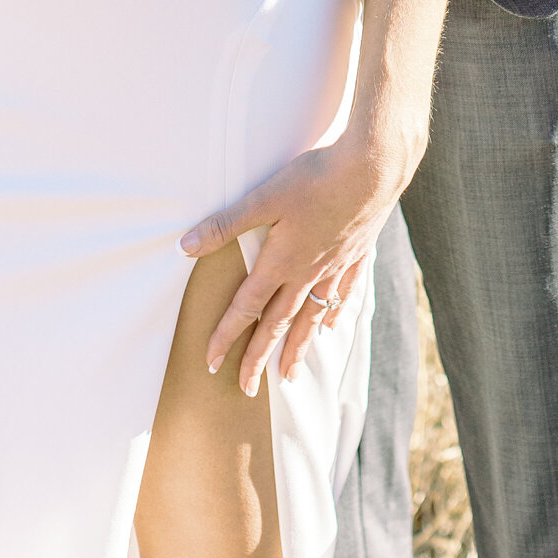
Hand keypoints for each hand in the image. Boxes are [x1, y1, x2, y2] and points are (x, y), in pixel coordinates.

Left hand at [180, 132, 401, 392]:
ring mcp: (335, 268)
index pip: (247, 307)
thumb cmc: (315, 178)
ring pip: (311, 318)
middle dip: (259, 358)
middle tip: (246, 389)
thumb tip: (185, 247)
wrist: (373, 169)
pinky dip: (333, 316)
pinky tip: (330, 330)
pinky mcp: (356, 255)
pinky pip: (343, 296)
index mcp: (281, 262)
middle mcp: (307, 273)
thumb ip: (225, 224)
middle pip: (278, 324)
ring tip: (288, 376)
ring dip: (296, 348)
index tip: (211, 364)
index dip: (226, 335)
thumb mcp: (264, 197)